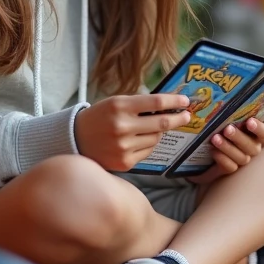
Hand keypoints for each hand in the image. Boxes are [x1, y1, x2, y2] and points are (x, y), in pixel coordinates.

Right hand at [74, 93, 190, 171]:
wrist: (76, 139)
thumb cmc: (100, 117)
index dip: (174, 102)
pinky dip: (148, 144)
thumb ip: (140, 104)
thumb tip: (170, 105)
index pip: (155, 103)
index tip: (186, 101)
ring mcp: (124, 147)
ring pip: (156, 138)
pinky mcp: (125, 162)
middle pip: (161, 123)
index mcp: (119, 107)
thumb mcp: (116, 102)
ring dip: (157, 132)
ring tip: (146, 128)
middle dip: (178, 119)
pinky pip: (148, 151)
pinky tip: (137, 140)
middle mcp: (122, 127)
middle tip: (187, 116)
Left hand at [188, 118, 263, 183]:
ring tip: (215, 138)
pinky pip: (230, 167)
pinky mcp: (230, 168)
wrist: (205, 144)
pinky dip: (223, 159)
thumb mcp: (225, 118)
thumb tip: (229, 97)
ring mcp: (242, 159)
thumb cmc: (219, 125)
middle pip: (252, 147)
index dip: (259, 128)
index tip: (249, 121)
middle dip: (239, 137)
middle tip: (227, 129)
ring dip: (228, 147)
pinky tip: (214, 151)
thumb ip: (230, 113)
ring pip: (242, 158)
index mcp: (255, 135)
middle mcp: (252, 148)